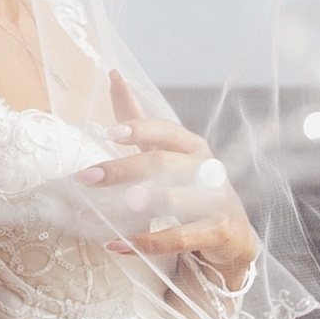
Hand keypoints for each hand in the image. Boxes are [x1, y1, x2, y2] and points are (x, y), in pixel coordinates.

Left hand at [83, 71, 256, 289]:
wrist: (233, 233)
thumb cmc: (192, 187)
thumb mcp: (169, 153)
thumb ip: (139, 119)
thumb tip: (113, 74)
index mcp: (192, 146)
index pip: (166, 131)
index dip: (139, 130)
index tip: (108, 134)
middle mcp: (206, 169)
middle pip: (163, 164)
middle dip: (122, 170)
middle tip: (86, 178)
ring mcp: (214, 200)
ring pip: (171, 201)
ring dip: (130, 208)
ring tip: (97, 213)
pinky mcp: (217, 231)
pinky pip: (178, 237)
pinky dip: (145, 242)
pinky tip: (115, 244)